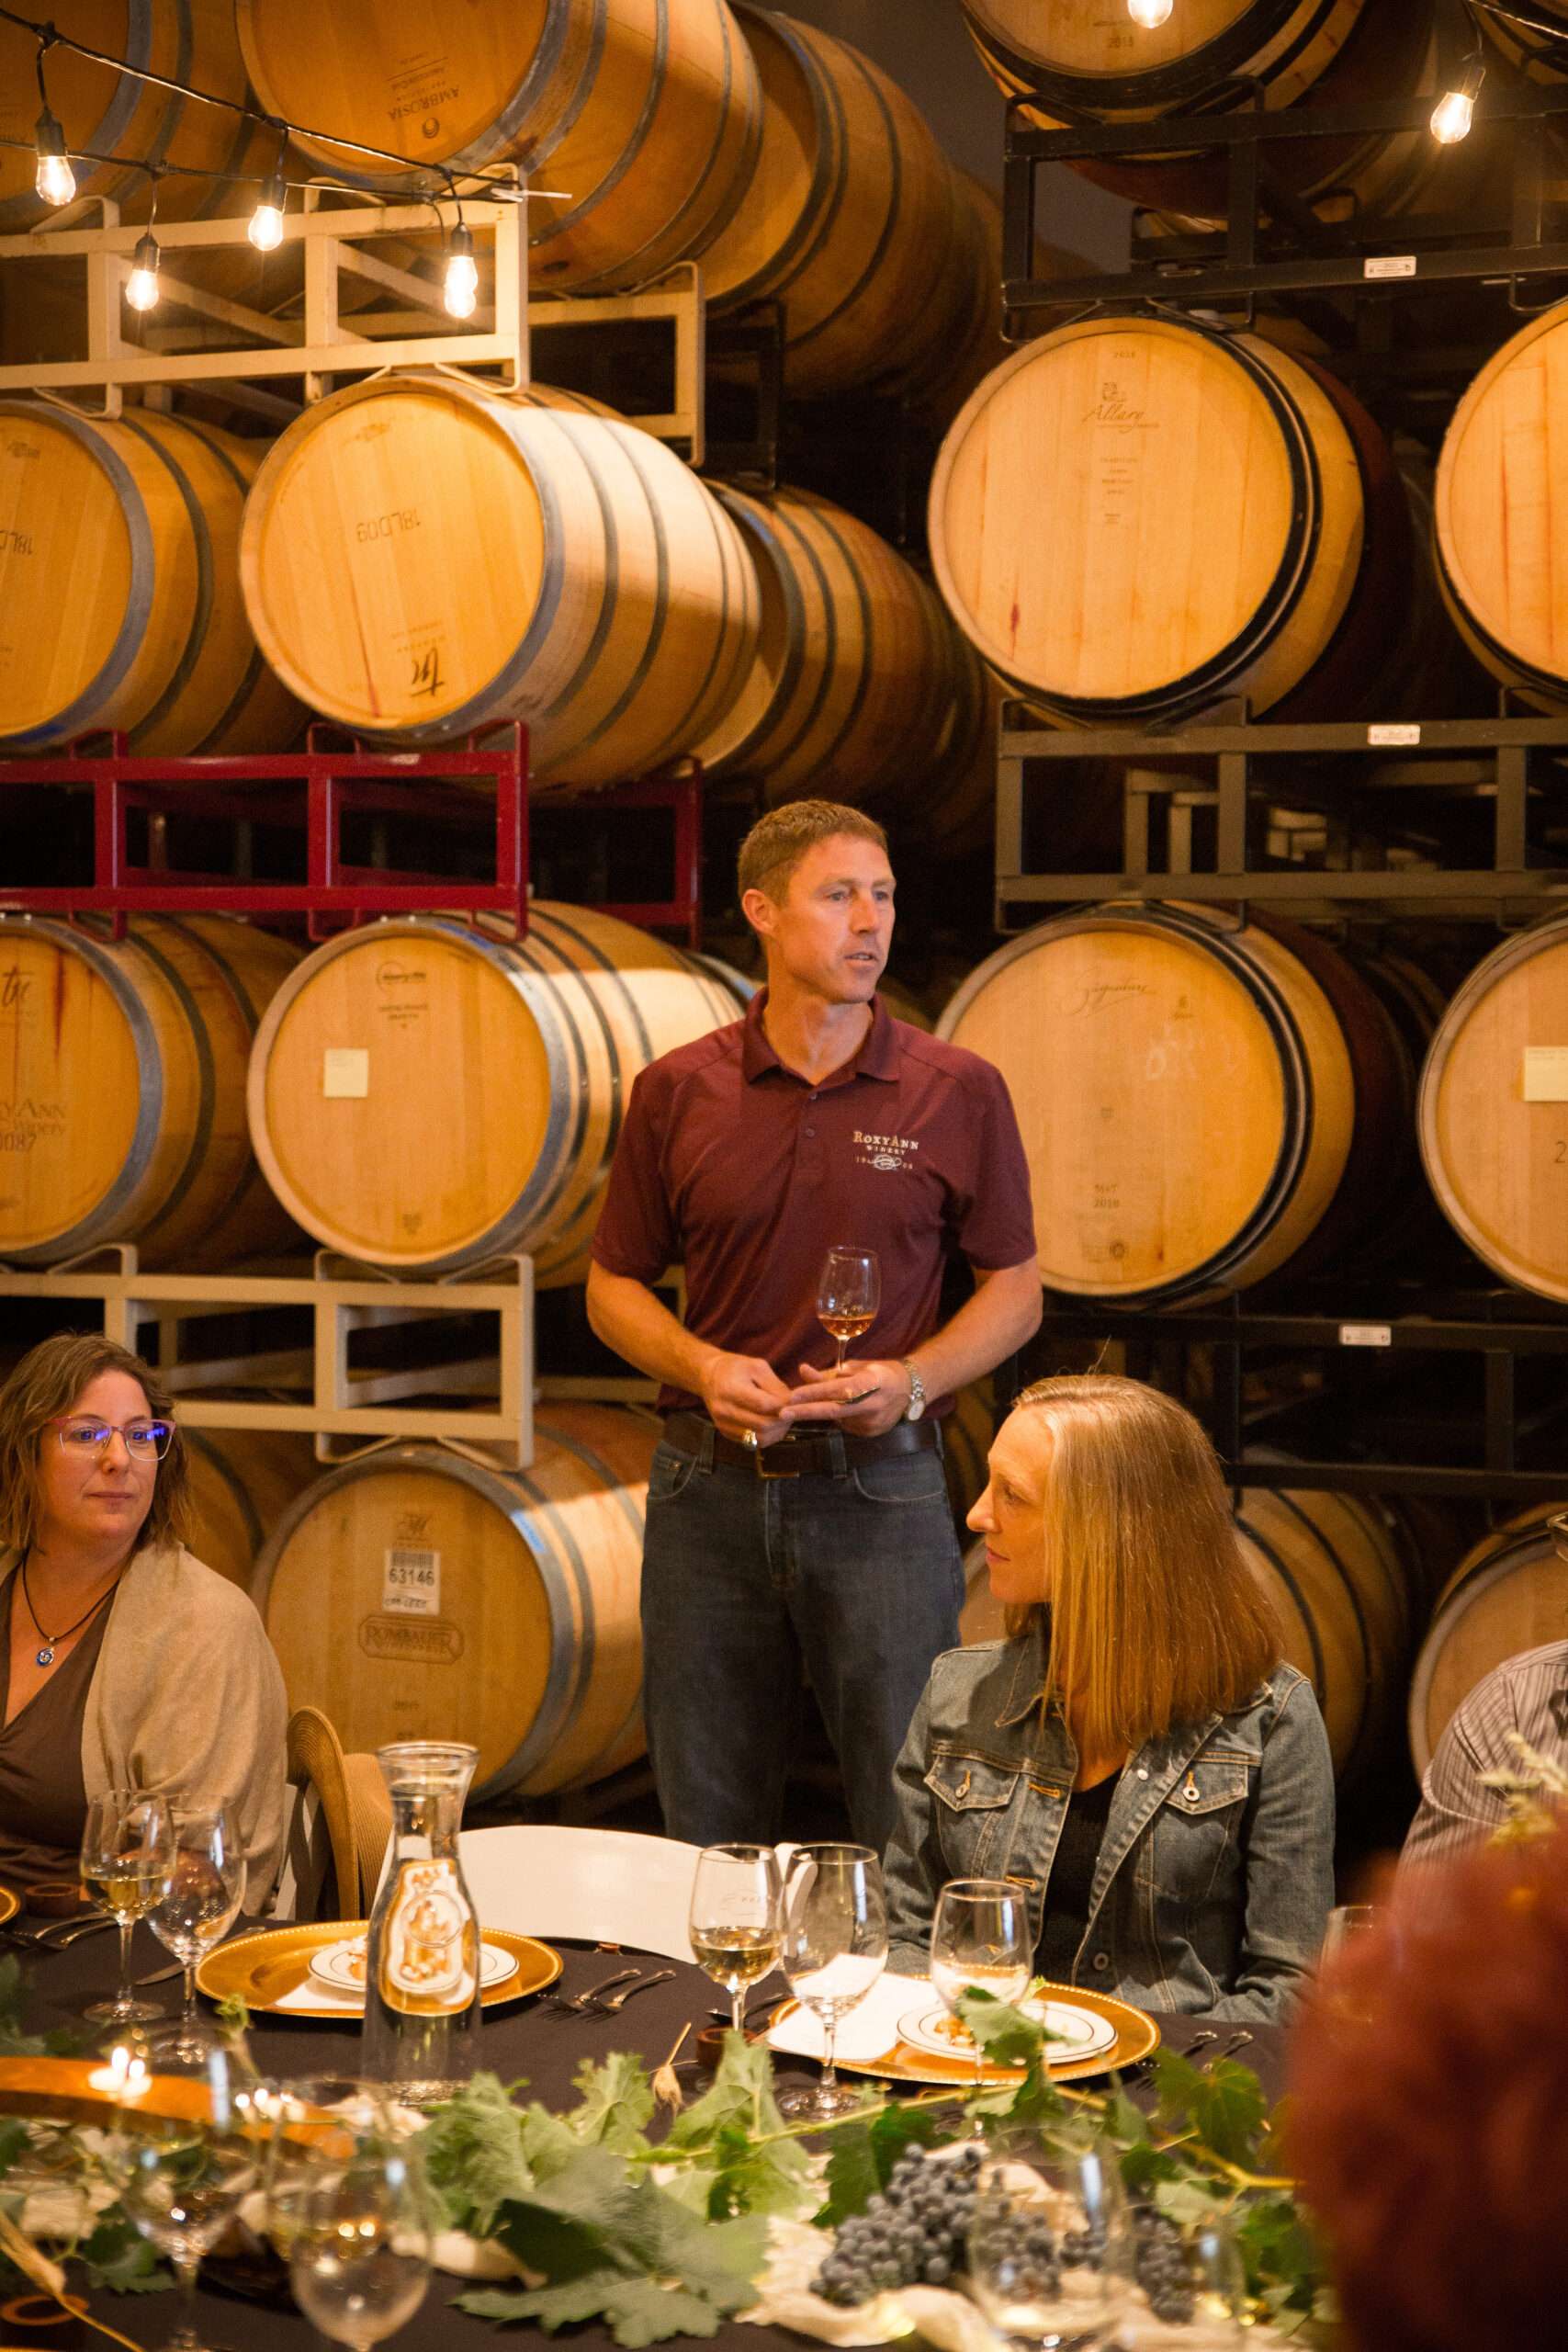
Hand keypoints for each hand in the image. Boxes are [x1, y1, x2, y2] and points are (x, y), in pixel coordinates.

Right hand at [700, 1351, 795, 1445]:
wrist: (709, 1377)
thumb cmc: (735, 1368)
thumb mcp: (757, 1367)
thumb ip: (775, 1386)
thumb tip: (793, 1403)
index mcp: (731, 1389)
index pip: (764, 1405)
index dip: (784, 1406)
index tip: (795, 1400)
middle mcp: (724, 1410)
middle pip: (763, 1424)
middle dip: (783, 1420)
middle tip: (793, 1411)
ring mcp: (724, 1425)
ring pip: (760, 1438)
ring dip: (777, 1430)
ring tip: (784, 1418)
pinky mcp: (726, 1434)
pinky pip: (753, 1442)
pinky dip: (768, 1435)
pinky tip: (773, 1424)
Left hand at [782, 1358, 913, 1436]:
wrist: (910, 1390)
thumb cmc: (879, 1373)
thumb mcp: (856, 1367)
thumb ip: (829, 1373)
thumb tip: (802, 1370)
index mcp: (873, 1382)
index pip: (838, 1389)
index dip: (815, 1393)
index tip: (793, 1395)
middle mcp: (874, 1404)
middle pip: (834, 1411)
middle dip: (806, 1412)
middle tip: (782, 1413)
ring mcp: (874, 1422)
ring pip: (837, 1419)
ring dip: (820, 1412)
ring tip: (814, 1404)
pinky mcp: (871, 1433)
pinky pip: (845, 1425)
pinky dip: (836, 1418)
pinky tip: (840, 1410)